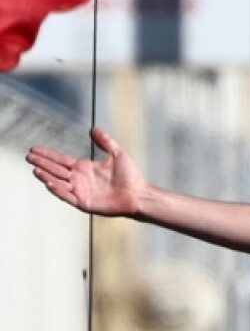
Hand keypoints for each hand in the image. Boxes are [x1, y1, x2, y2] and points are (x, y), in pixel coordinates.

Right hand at [27, 126, 147, 217]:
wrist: (138, 194)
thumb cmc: (130, 176)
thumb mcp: (117, 153)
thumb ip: (105, 141)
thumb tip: (94, 128)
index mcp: (84, 167)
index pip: (61, 160)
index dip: (48, 155)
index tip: (34, 149)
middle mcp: (79, 179)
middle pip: (56, 169)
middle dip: (42, 163)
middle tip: (28, 156)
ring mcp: (80, 191)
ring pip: (58, 182)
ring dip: (46, 176)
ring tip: (35, 169)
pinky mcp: (83, 202)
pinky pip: (67, 195)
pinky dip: (57, 189)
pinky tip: (49, 182)